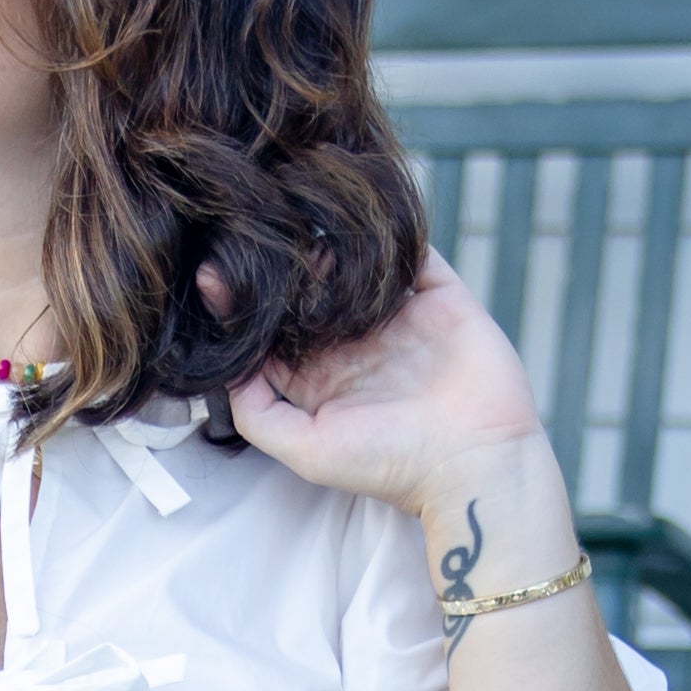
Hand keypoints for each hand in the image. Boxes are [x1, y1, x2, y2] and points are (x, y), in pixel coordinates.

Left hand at [229, 249, 548, 524]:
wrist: (474, 462)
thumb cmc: (391, 466)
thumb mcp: (307, 451)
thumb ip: (259, 414)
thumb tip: (226, 366)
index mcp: (320, 375)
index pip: (274, 328)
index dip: (247, 305)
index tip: (216, 275)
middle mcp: (356, 343)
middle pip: (311, 288)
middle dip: (285, 265)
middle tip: (260, 240)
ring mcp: (400, 317)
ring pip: (358, 263)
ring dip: (334, 243)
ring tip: (309, 228)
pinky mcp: (441, 296)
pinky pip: (413, 252)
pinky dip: (392, 234)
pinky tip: (365, 225)